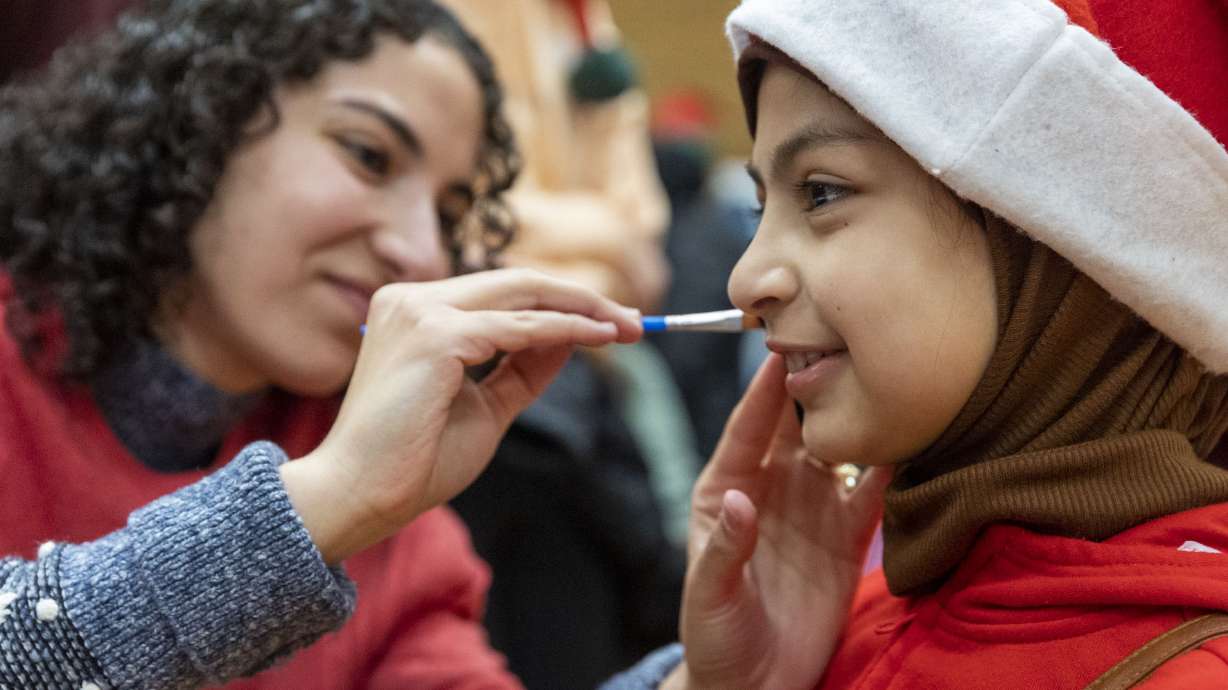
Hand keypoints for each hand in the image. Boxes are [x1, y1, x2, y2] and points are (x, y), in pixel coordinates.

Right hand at [281, 269, 641, 562]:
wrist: (358, 494)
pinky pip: (521, 328)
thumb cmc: (413, 461)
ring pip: (524, 295)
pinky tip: (602, 338)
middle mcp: (414, 299)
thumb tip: (573, 338)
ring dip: (584, 309)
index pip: (502, 294)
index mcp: (416, 311)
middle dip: (583, 299)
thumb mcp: (485, 406)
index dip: (560, 304)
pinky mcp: (436, 335)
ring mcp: (422, 311)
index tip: (610, 325)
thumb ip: (524, 369)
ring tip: (630, 329)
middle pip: (518, 283)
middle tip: (636, 323)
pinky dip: (566, 329)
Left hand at [670, 354, 889, 689]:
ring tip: (883, 374)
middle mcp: (773, 485)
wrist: (754, 683)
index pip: (749, 427)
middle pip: (798, 423)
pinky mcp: (848, 536)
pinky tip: (914, 436)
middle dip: (816, 382)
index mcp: (727, 486)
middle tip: (839, 338)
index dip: (765, 390)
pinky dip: (893, 467)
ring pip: (841, 448)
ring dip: (858, 416)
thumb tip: (742, 500)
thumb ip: (726, 548)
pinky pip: (874, 493)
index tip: (781, 348)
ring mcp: (813, 506)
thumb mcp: (710, 594)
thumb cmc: (715, 633)